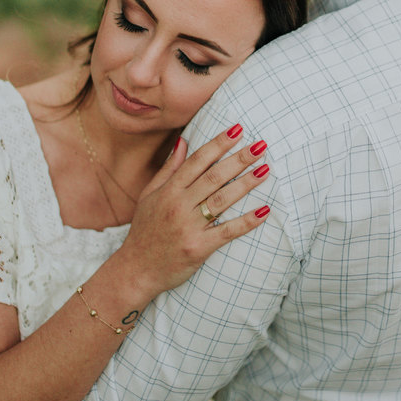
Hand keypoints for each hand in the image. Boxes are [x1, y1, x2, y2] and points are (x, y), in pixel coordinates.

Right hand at [111, 124, 271, 300]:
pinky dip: (246, 222)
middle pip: (214, 177)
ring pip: (222, 200)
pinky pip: (226, 232)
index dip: (218, 144)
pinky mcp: (199, 248)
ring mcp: (189, 227)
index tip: (237, 129)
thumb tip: (184, 141)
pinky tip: (264, 211)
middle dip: (239, 159)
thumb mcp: (149, 195)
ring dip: (246, 184)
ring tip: (265, 170)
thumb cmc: (145, 230)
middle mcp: (178, 205)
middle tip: (261, 145)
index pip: (198, 161)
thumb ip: (169, 168)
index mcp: (168, 190)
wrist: (135, 270)